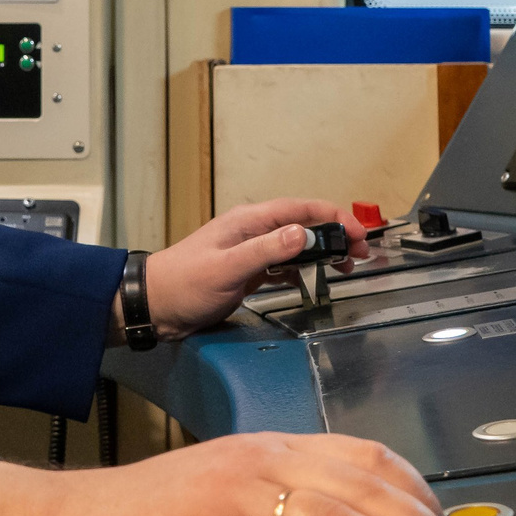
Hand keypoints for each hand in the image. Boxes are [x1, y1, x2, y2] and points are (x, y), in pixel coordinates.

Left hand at [139, 199, 372, 338]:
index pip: (300, 209)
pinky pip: (284, 264)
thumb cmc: (184, 284)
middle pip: (303, 225)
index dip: (334, 217)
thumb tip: (303, 234)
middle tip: (362, 255)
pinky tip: (315, 279)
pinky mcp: (247, 271)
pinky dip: (303, 269)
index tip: (359, 233)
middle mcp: (252, 230)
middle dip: (335, 235)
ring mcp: (251, 250)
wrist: (154, 305)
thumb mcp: (227, 268)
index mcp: (249, 221)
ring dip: (323, 253)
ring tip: (346, 267)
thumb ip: (266, 251)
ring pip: (296, 245)